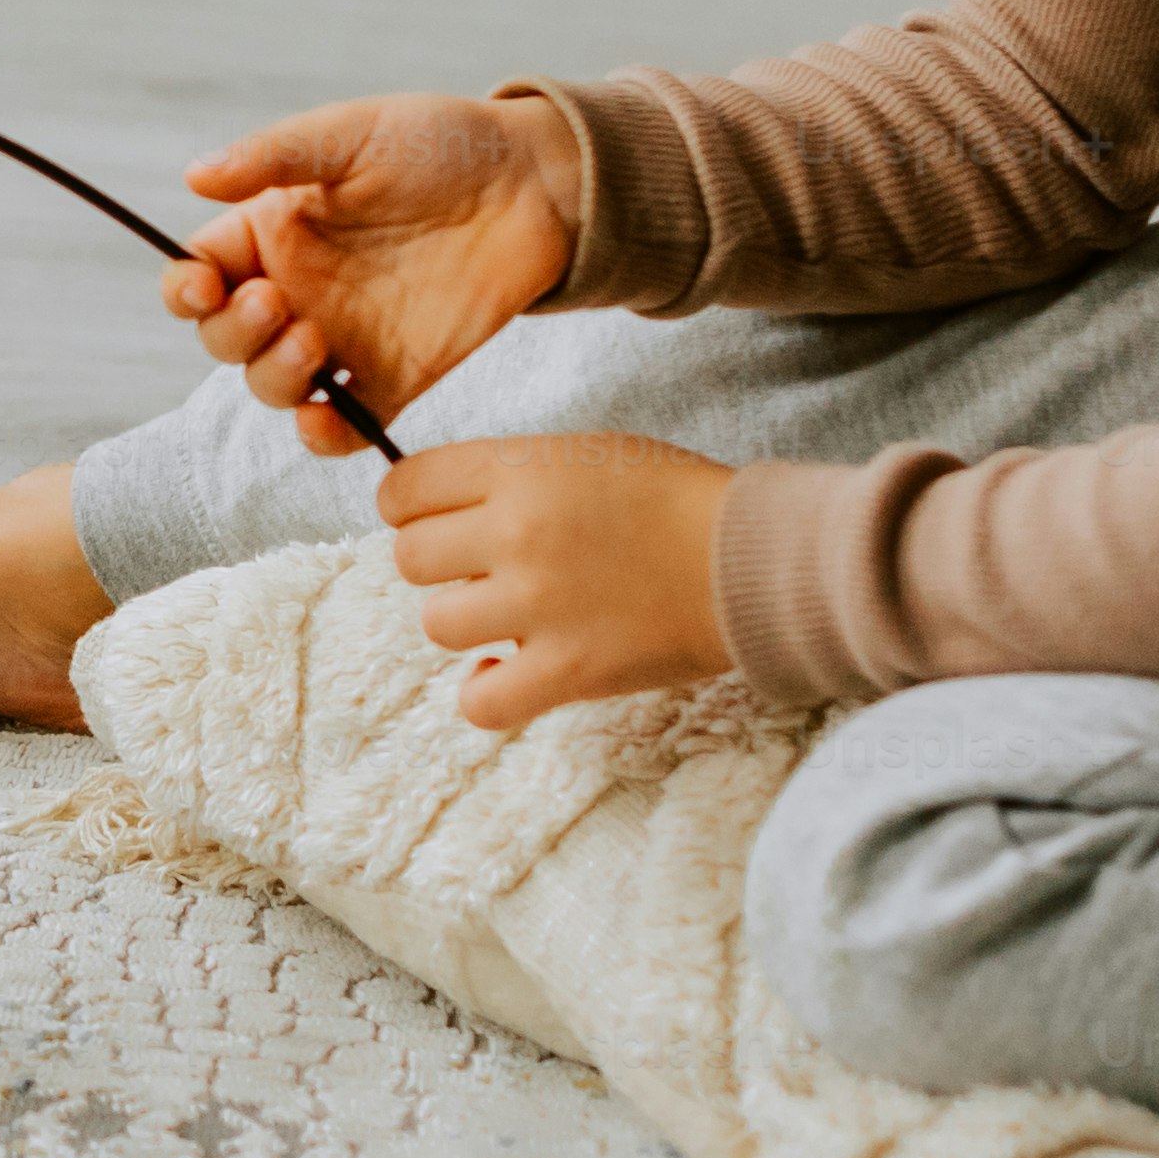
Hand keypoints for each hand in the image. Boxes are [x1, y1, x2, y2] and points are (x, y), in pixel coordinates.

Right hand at [167, 91, 583, 453]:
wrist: (537, 185)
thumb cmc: (442, 144)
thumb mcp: (351, 133)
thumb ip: (274, 155)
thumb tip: (194, 176)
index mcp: (274, 232)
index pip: (201, 273)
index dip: (186, 289)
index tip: (204, 286)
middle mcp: (299, 290)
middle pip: (226, 339)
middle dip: (233, 333)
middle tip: (276, 304)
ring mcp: (344, 338)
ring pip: (273, 385)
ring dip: (273, 376)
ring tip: (315, 341)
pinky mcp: (396, 376)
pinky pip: (345, 424)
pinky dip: (323, 435)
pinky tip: (323, 418)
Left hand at [383, 432, 731, 730]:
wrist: (755, 559)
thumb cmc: (676, 500)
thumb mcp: (584, 455)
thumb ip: (510, 477)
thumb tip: (439, 510)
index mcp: (520, 471)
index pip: (403, 489)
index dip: (412, 507)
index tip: (437, 518)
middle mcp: (517, 535)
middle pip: (409, 558)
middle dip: (442, 564)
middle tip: (488, 568)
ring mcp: (539, 607)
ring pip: (437, 624)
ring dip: (469, 623)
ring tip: (515, 616)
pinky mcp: (568, 671)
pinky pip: (480, 702)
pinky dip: (487, 693)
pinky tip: (512, 672)